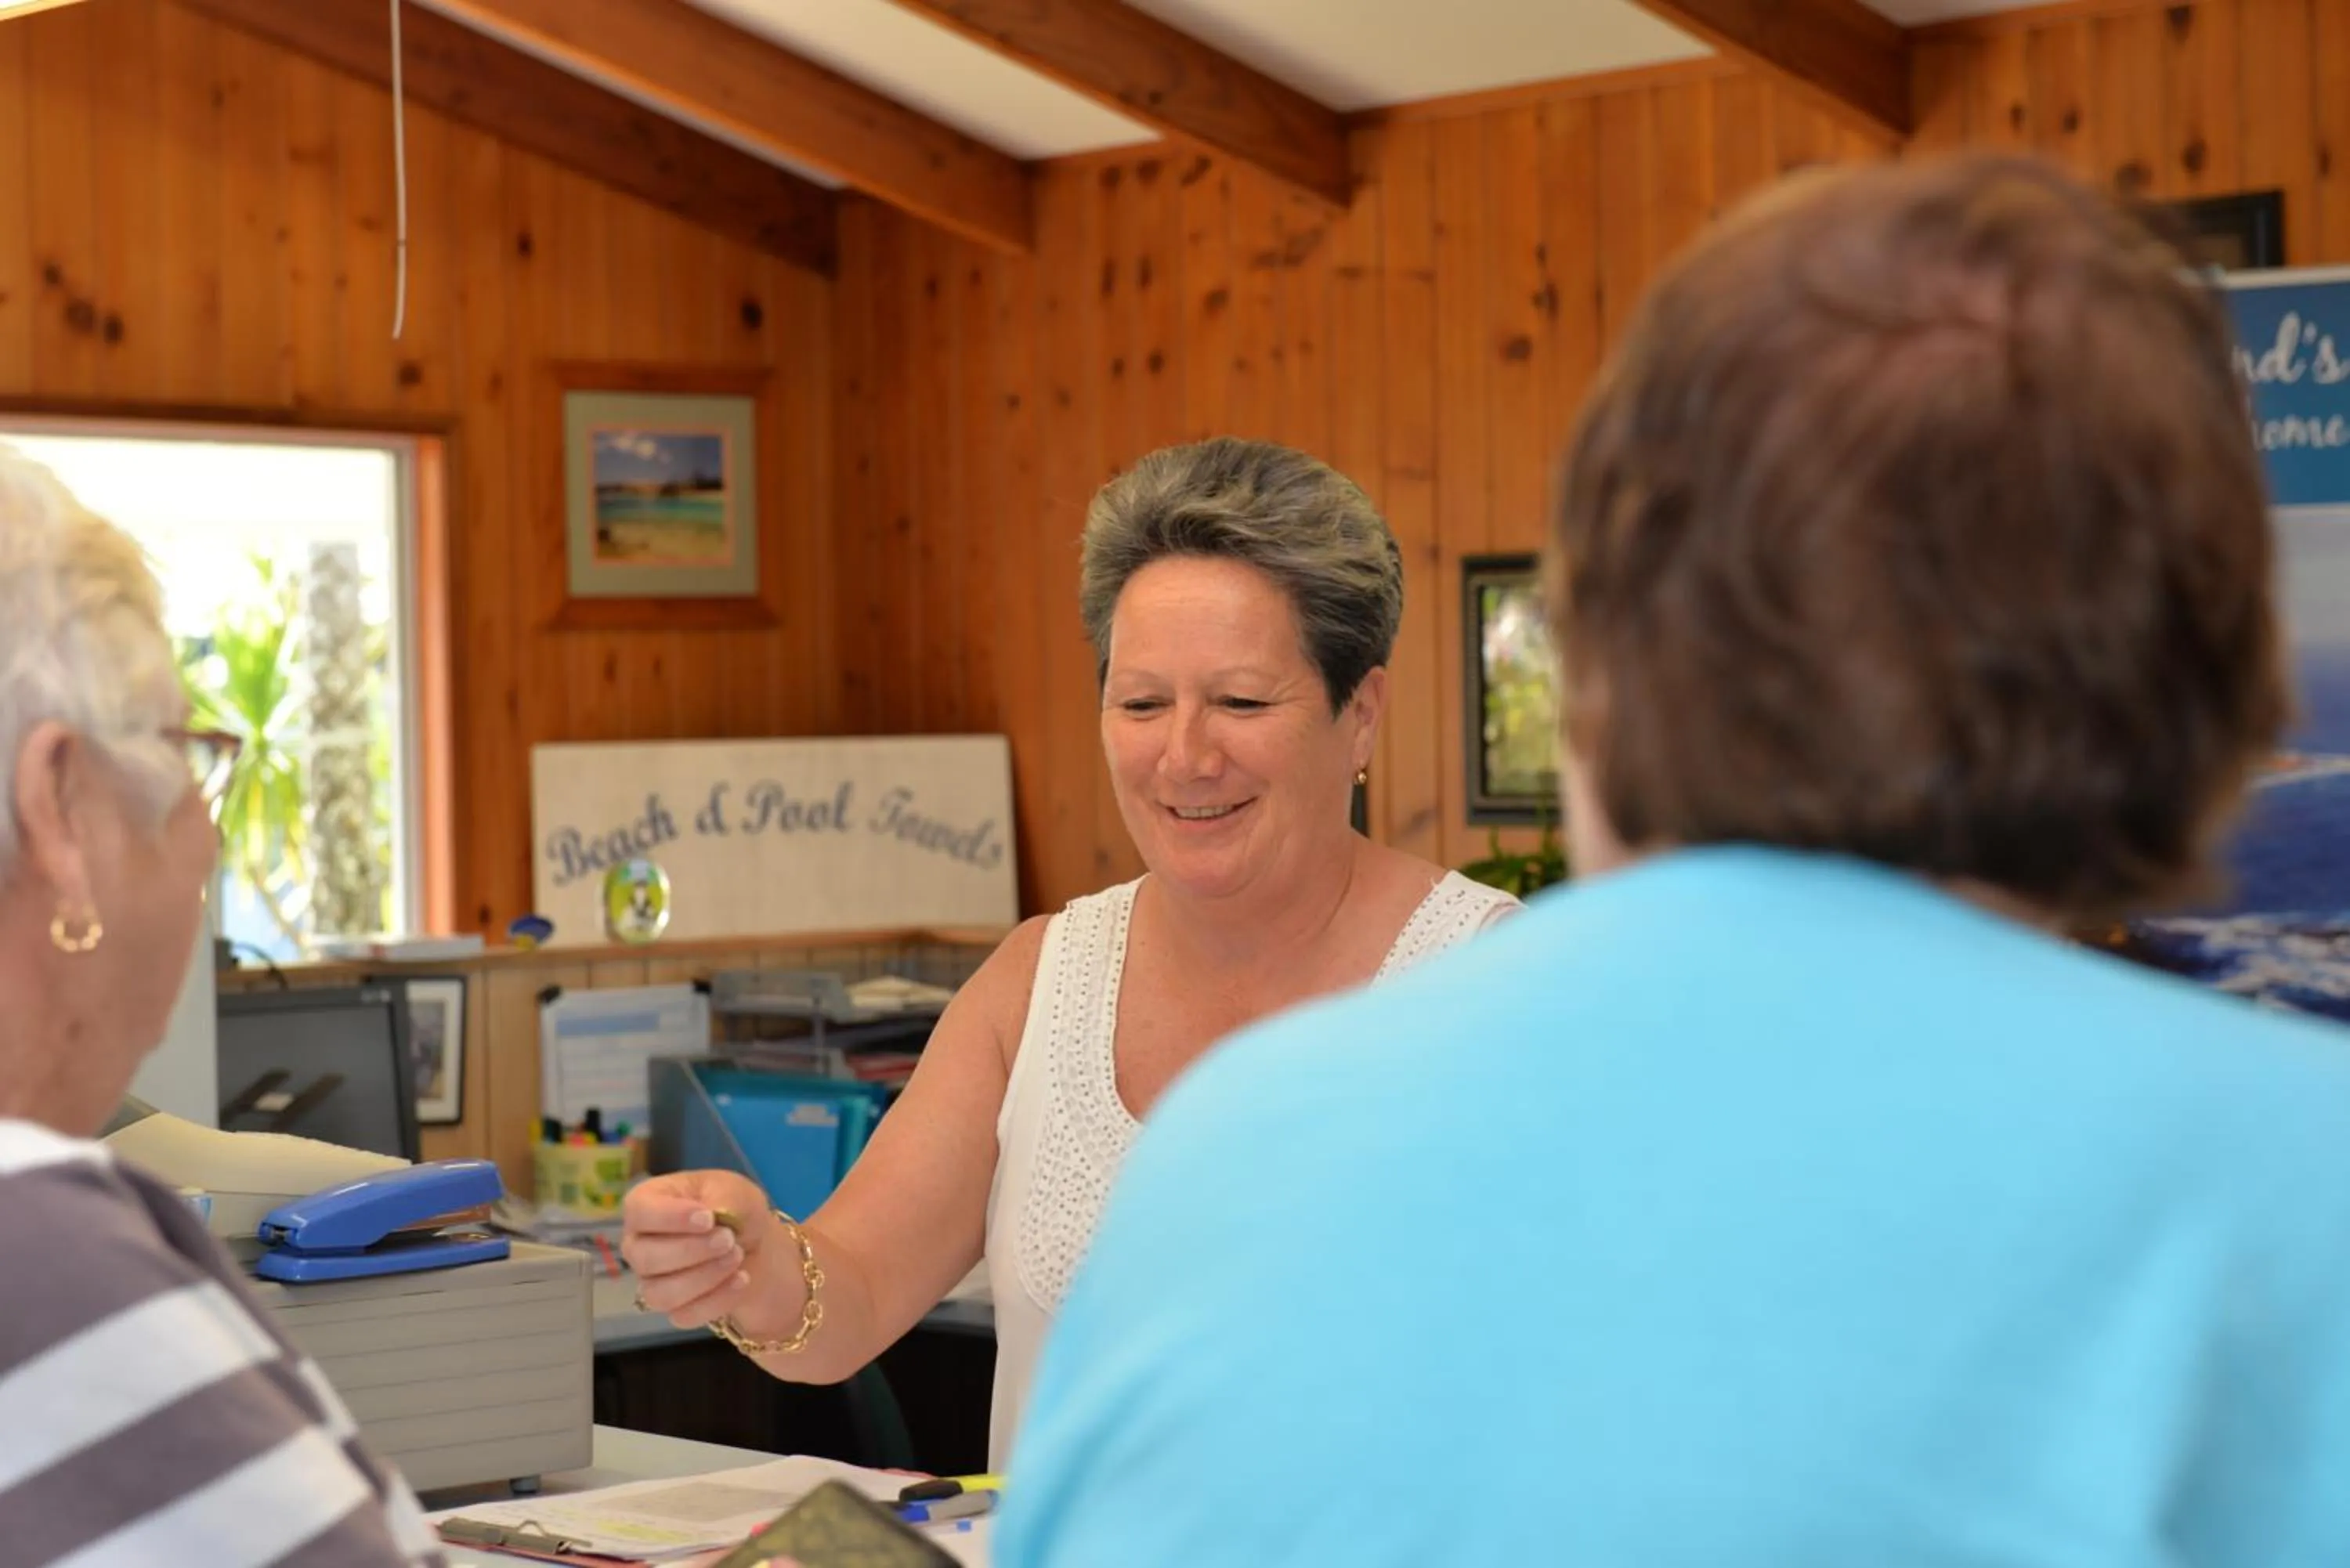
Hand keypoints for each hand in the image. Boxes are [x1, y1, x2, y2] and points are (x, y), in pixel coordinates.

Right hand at [619, 1170, 773, 1327]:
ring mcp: (652, 1281)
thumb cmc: (735, 1209)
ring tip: (737, 1257)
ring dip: (705, 1276)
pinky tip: (741, 1279)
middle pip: (645, 1259)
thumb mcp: (735, 1189)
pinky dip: (717, 1299)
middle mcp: (639, 1245)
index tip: (708, 1219)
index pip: (638, 1211)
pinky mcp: (673, 1309)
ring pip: (660, 1294)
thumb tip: (710, 1213)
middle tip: (728, 1239)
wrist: (757, 1246)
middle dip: (692, 1250)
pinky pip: (683, 1316)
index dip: (670, 1217)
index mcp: (647, 1203)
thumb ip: (721, 1196)